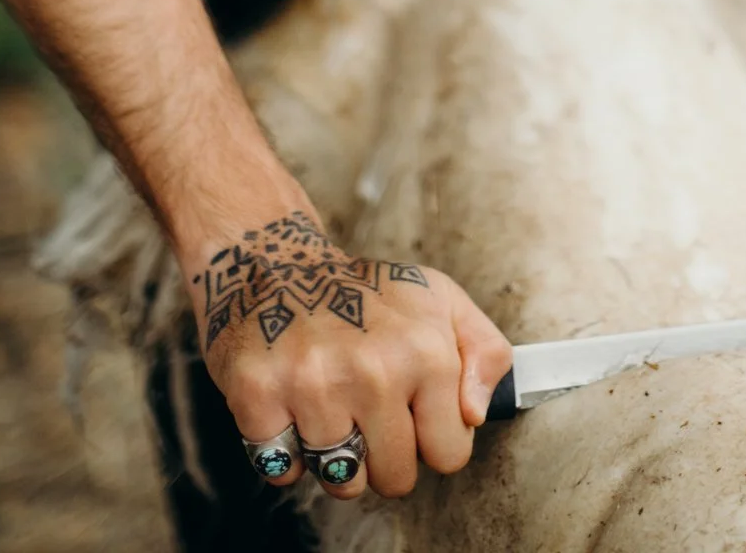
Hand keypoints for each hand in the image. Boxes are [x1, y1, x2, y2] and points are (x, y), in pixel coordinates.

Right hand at [184, 205, 512, 499]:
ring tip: (330, 405)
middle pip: (396, 479)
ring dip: (336, 455)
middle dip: (384, 454)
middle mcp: (373, 370)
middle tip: (366, 407)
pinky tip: (291, 405)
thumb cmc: (365, 293)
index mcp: (425, 350)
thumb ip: (485, 353)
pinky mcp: (259, 395)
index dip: (430, 437)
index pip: (449, 455)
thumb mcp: (441, 301)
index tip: (410, 408)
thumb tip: (475, 414)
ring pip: (342, 482)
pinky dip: (287, 450)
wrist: (276, 262)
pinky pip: (284, 471)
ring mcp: (313, 385)